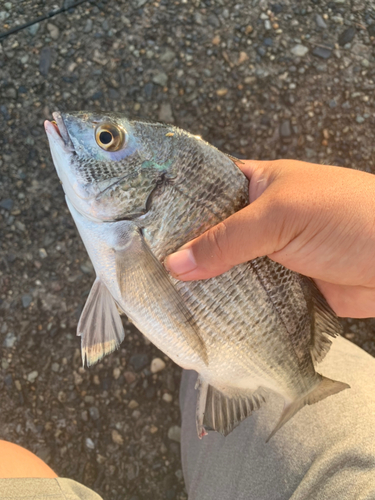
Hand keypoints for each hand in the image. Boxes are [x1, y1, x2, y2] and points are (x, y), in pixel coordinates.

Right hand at [164, 159, 374, 317]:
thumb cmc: (350, 217)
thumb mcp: (282, 217)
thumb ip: (227, 240)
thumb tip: (177, 263)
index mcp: (257, 184)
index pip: (203, 190)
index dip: (174, 206)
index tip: (140, 228)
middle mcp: (259, 218)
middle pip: (211, 235)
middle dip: (184, 253)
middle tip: (146, 271)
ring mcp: (271, 254)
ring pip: (227, 269)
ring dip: (206, 284)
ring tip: (166, 299)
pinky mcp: (284, 286)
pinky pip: (249, 296)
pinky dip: (231, 307)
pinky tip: (204, 317)